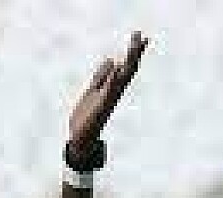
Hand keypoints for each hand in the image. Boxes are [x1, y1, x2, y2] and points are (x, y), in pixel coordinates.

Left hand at [68, 32, 147, 155]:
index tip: (142, 36)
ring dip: (127, 62)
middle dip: (134, 52)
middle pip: (127, 69)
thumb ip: (101, 76)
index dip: (133, 52)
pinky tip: (117, 68)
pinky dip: (112, 80)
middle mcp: (113, 92)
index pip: (126, 66)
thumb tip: (111, 60)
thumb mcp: (92, 90)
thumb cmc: (87, 115)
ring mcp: (108, 100)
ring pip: (121, 78)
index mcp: (111, 88)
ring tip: (134, 45)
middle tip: (141, 35)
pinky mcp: (100, 108)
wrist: (80, 137)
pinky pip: (108, 92)